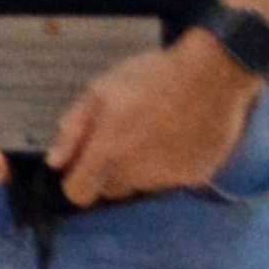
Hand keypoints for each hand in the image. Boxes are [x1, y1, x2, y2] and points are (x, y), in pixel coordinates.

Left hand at [51, 32, 261, 206]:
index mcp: (108, 153)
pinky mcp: (196, 176)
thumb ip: (74, 128)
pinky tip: (178, 136)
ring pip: (142, 185)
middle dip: (110, 171)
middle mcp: (137, 174)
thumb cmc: (150, 77)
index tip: (85, 162)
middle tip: (124, 138)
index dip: (77, 179)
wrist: (212, 75)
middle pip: (111, 190)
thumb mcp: (100, 91)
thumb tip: (55, 161)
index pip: (79, 193)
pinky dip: (170, 165)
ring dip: (141, 168)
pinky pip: (172, 179)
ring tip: (154, 131)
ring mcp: (169, 178)